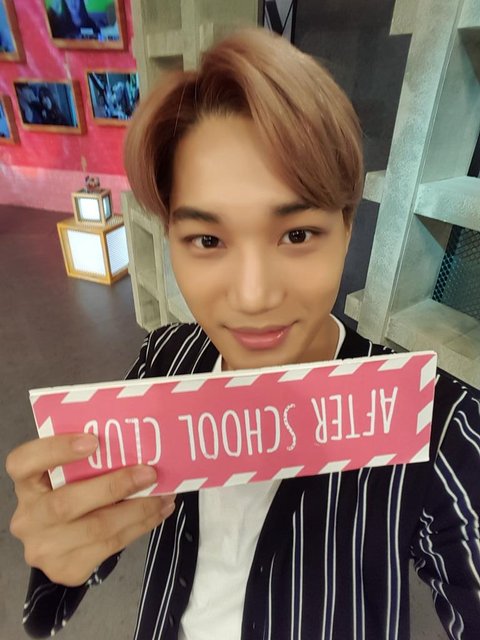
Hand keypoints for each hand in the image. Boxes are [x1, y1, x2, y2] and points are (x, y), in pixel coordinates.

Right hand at [6, 434, 175, 586]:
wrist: (60, 541)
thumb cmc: (70, 492)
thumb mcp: (67, 472)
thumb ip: (86, 459)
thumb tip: (135, 444)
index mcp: (25, 483)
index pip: (24, 462)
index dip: (57, 450)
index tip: (93, 440)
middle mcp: (28, 518)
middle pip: (66, 503)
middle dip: (115, 487)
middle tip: (149, 474)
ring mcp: (44, 548)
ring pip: (97, 529)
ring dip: (139, 510)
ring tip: (164, 494)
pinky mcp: (67, 569)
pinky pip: (110, 547)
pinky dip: (140, 527)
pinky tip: (157, 512)